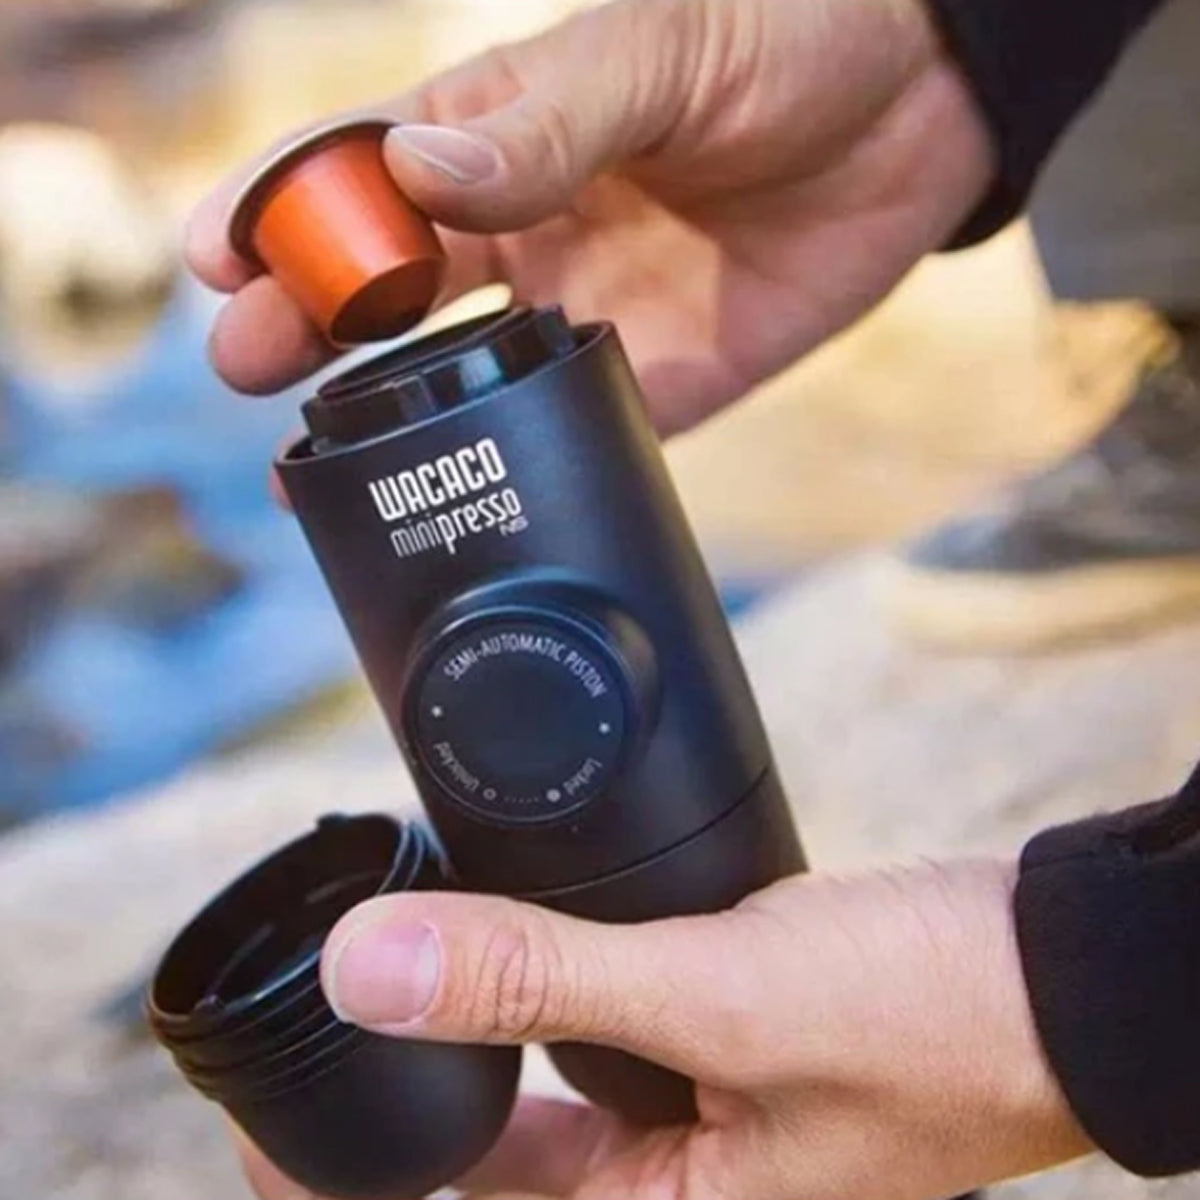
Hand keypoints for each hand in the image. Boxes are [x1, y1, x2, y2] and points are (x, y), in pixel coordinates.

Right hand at [187, 0, 991, 434]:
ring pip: (461, 371)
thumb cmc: (788, 38)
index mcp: (508, 134)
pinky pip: (570, 430)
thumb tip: (417, 176)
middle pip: (391, 285)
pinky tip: (458, 494)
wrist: (922, 110)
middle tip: (242, 363)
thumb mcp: (661, 53)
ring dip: (388, 411)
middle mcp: (531, 227)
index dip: (287, 210)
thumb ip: (547, 121)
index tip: (219, 254)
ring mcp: (587, 309)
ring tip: (314, 456)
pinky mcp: (656, 378)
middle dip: (307, 320)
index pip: (368, 172)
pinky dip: (514, 465)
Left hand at [235, 860, 1088, 1199]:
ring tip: (393, 958)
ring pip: (541, 1072)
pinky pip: (598, 1018)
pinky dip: (546, 977)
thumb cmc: (930, 1021)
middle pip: (492, 1147)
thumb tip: (370, 967)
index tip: (259, 1112)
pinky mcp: (715, 1033)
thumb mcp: (719, 1000)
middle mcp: (670, 1178)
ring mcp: (694, 1106)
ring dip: (472, 1017)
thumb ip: (540, 979)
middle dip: (401, 1084)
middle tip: (319, 1003)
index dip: (347, 1167)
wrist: (1051, 971)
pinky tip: (514, 925)